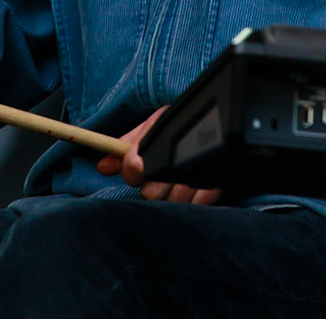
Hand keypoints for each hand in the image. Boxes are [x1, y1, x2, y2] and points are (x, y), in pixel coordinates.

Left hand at [94, 106, 221, 204]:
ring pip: (172, 202)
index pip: (133, 168)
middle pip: (150, 193)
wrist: (223, 120)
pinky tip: (194, 188)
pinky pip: (195, 206)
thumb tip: (102, 166)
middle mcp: (178, 154)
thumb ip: (126, 146)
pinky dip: (193, 200)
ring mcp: (199, 172)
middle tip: (160, 177)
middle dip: (152, 187)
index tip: (135, 172)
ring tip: (178, 182)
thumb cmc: (182, 126)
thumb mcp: (154, 129)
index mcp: (159, 135)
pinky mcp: (217, 185)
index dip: (132, 173)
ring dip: (172, 195)